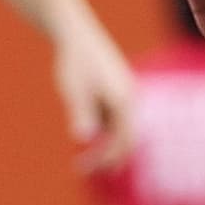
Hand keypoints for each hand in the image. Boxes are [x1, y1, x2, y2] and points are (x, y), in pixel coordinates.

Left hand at [51, 20, 138, 171]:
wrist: (76, 34)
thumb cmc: (75, 61)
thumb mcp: (75, 89)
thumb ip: (81, 113)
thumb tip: (83, 136)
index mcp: (124, 101)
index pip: (124, 141)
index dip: (108, 159)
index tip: (86, 169)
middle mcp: (129, 100)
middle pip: (125, 139)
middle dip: (106, 157)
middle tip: (82, 169)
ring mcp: (124, 96)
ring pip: (119, 130)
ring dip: (103, 146)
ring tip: (81, 159)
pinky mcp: (116, 93)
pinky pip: (113, 120)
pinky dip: (102, 133)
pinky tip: (84, 136)